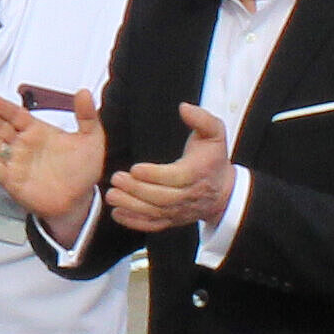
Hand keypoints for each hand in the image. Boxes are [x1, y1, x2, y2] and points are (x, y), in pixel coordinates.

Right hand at [0, 88, 108, 227]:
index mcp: (37, 131)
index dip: (4, 108)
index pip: (17, 116)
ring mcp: (15, 162)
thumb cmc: (82, 170)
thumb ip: (87, 116)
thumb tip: (84, 92)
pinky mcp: (11, 181)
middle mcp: (22, 144)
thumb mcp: (91, 140)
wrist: (78, 200)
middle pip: (0, 128)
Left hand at [106, 104, 233, 234]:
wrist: (222, 191)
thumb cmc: (213, 159)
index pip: (175, 177)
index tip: (135, 168)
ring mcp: (180, 211)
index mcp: (197, 173)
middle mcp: (189, 195)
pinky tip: (117, 213)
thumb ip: (201, 119)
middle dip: (137, 189)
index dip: (154, 175)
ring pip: (154, 212)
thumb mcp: (214, 133)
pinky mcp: (172, 220)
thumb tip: (184, 108)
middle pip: (161, 197)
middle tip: (116, 178)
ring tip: (111, 195)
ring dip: (130, 206)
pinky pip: (152, 225)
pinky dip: (134, 222)